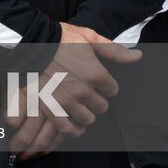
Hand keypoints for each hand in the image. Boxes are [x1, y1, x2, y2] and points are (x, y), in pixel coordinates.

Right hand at [7, 23, 140, 157]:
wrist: (29, 42)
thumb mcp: (89, 38)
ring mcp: (66, 100)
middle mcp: (83, 90)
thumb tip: (137, 56)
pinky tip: (73, 123)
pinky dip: (72, 129)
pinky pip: (67, 128)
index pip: (112, 91)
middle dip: (96, 101)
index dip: (106, 86)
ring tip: (79, 107)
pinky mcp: (50, 107)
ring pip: (87, 119)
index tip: (98, 83)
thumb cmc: (59, 38)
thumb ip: (114, 50)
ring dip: (85, 114)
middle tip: (87, 94)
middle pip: (101, 107)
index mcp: (96, 74)